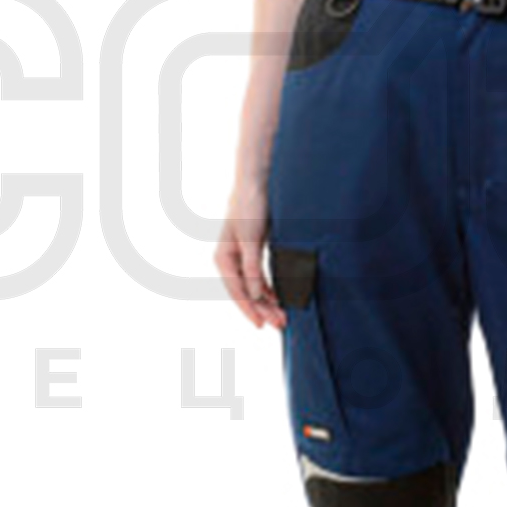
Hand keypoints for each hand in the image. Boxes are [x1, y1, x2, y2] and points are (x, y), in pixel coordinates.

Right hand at [215, 175, 285, 330]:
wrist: (256, 181)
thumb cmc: (251, 206)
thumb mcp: (251, 238)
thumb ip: (252, 267)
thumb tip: (254, 295)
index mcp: (223, 257)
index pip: (237, 291)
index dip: (250, 309)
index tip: (262, 325)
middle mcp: (229, 260)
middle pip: (247, 292)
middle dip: (264, 309)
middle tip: (282, 324)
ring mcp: (241, 256)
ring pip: (254, 287)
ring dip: (268, 302)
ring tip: (283, 316)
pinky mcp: (253, 251)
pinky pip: (259, 277)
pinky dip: (269, 289)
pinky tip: (279, 299)